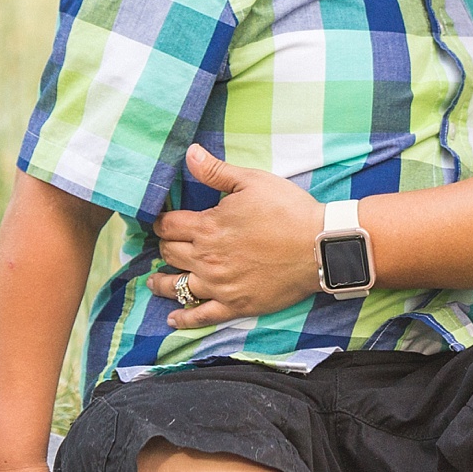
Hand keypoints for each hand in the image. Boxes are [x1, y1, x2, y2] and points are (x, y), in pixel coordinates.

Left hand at [145, 145, 323, 328]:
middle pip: (170, 253)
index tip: (161, 221)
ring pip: (177, 287)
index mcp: (207, 227)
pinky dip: (183, 319)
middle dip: (164, 246)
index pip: (169, 225)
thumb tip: (189, 153)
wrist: (319, 246)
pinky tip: (172, 318)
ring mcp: (219, 286)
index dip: (161, 222)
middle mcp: (206, 259)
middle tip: (164, 244)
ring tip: (154, 280)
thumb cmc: (288, 209)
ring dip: (161, 282)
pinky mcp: (235, 306)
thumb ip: (216, 171)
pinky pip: (200, 317)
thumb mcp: (252, 181)